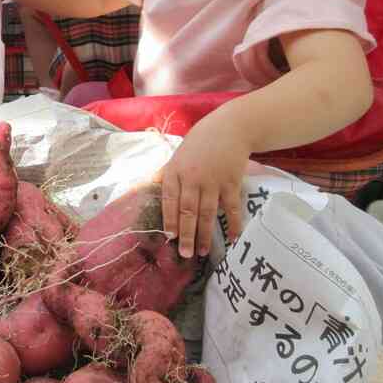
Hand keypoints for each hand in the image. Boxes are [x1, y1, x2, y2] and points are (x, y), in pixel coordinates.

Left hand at [159, 112, 247, 257]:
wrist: (229, 128)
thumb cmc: (199, 144)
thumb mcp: (177, 156)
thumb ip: (167, 176)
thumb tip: (149, 193)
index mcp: (175, 171)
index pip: (169, 200)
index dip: (169, 219)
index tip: (170, 237)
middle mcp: (192, 177)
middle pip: (188, 211)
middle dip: (186, 235)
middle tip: (185, 254)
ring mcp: (213, 180)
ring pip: (207, 213)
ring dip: (205, 235)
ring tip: (202, 252)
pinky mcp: (231, 182)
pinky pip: (232, 208)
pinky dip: (233, 224)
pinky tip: (231, 238)